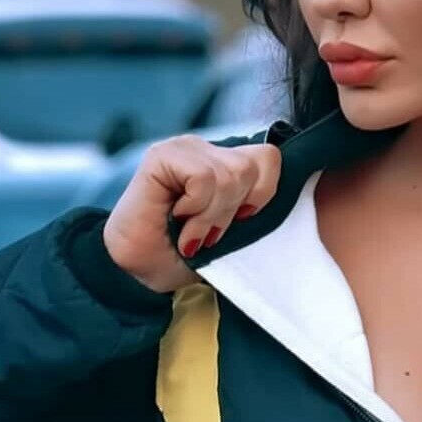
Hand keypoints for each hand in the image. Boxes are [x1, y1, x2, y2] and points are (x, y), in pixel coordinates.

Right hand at [103, 135, 281, 292]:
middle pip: (253, 166)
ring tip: (190, 229)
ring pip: (231, 174)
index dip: (262, 194)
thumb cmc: (183, 254)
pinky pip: (204, 178)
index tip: (240, 221)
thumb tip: (284, 193)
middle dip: (233, 210)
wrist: (138, 273)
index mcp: (226, 162)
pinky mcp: (162, 155)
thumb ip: (253, 205)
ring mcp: (185, 148)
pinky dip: (195, 207)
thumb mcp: (233, 231)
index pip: (269, 158)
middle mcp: (207, 149)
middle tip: (208, 232)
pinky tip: (176, 217)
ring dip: (212, 215)